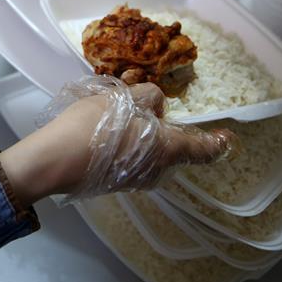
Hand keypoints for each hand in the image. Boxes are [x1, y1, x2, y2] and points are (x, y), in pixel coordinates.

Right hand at [0, 77, 237, 205]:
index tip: (226, 137)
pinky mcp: (113, 183)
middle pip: (170, 147)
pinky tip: (102, 127)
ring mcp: (134, 181)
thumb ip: (149, 97)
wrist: (55, 160)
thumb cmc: (96, 126)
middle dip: (161, 125)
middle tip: (141, 101)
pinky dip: (123, 143)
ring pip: (147, 152)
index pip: (203, 150)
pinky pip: (128, 159)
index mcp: (167, 149)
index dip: (217, 143)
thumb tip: (156, 106)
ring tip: (115, 107)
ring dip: (139, 132)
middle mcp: (156, 170)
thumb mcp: (125, 98)